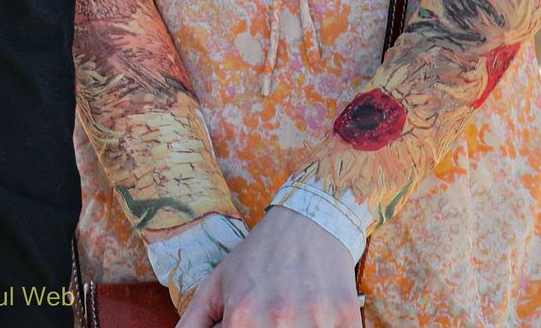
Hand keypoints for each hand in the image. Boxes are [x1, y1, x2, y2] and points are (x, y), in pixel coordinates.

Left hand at [176, 207, 361, 326]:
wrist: (308, 222)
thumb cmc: (257, 258)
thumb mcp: (217, 285)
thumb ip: (194, 323)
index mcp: (241, 316)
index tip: (248, 325)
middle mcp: (277, 321)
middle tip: (273, 317)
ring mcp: (315, 323)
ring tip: (292, 315)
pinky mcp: (346, 321)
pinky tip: (316, 316)